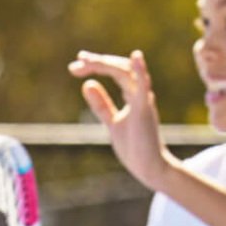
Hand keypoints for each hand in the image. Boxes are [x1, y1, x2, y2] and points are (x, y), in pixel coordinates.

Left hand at [71, 50, 175, 190]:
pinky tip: (136, 56)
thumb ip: (102, 105)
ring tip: (88, 61)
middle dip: (98, 62)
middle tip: (78, 61)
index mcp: (133, 95)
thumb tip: (87, 85)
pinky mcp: (146, 112)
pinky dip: (140, 71)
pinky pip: (143, 88)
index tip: (76, 65)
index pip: (115, 71)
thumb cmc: (135, 147)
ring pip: (127, 73)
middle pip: (120, 68)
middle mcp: (140, 94)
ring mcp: (144, 101)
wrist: (150, 169)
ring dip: (107, 64)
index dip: (97, 65)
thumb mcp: (112, 122)